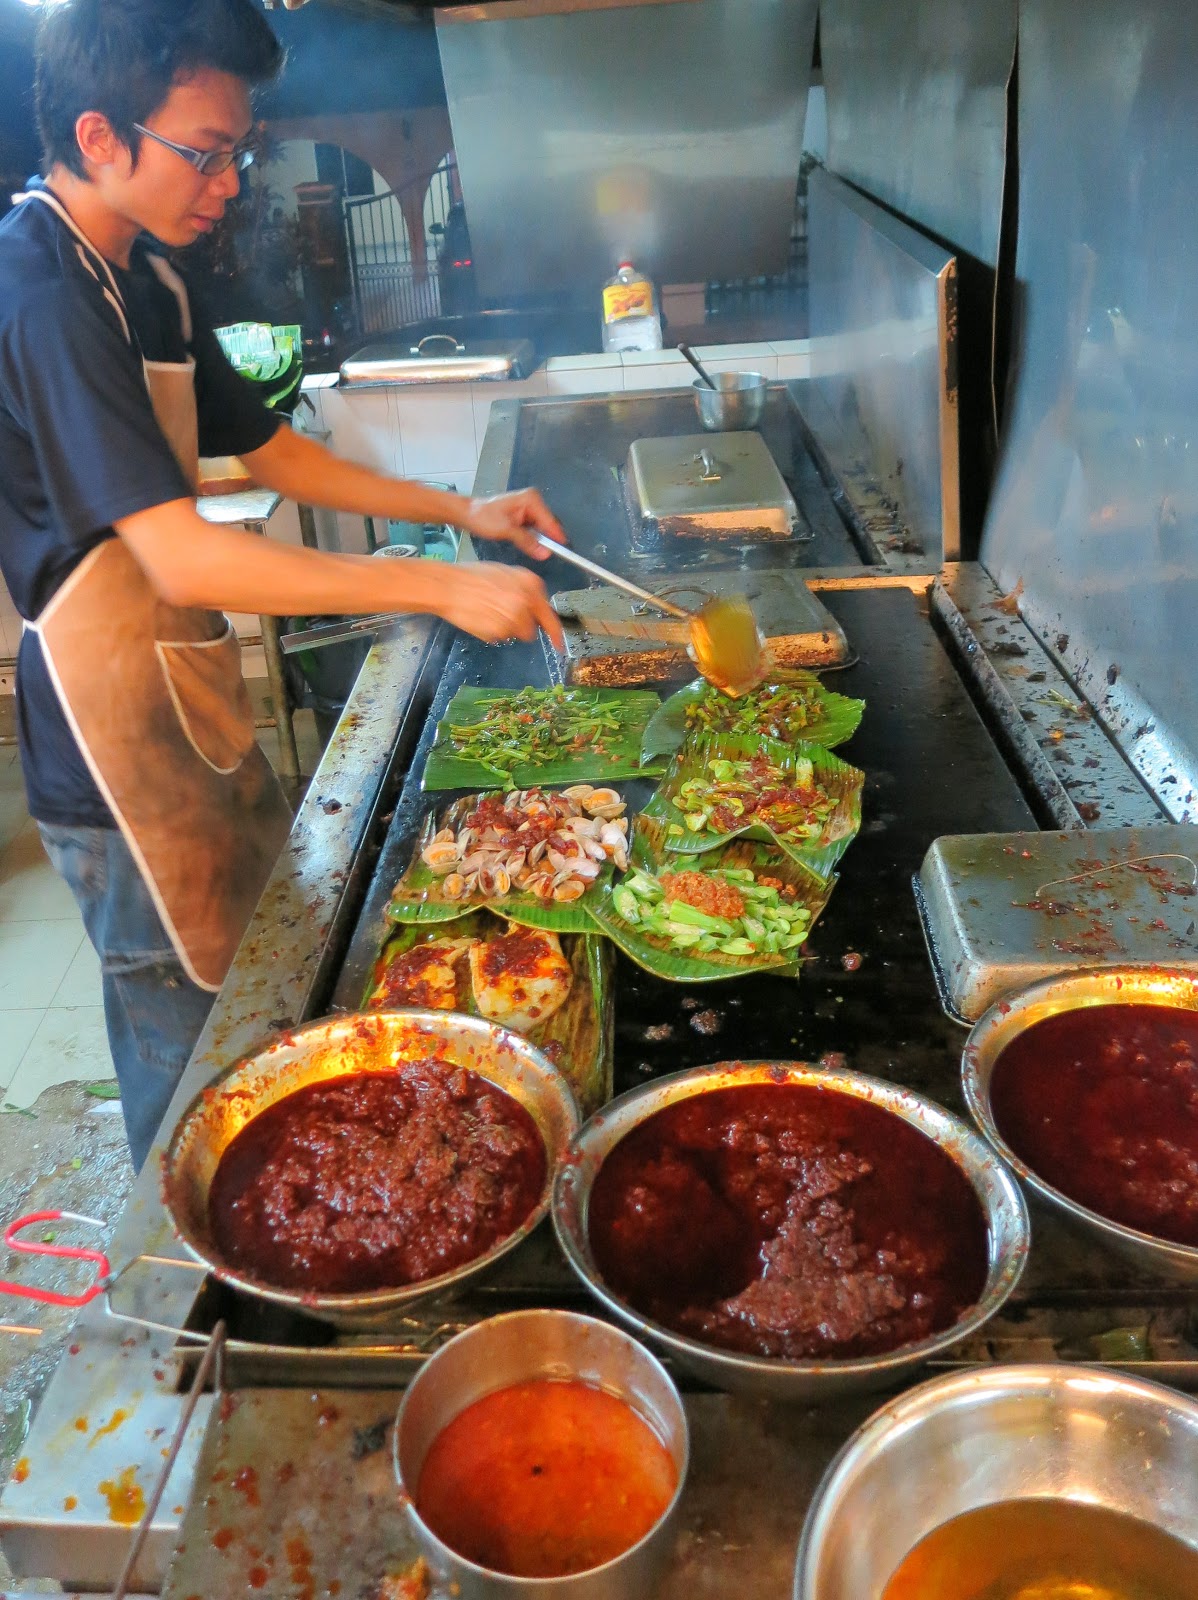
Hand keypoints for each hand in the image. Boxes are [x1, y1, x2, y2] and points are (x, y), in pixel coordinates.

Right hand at [436, 564, 565, 650]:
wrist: (448, 586)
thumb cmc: (472, 576)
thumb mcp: (505, 573)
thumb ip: (525, 588)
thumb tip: (535, 605)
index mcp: (530, 584)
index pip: (549, 615)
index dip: (555, 633)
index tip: (559, 643)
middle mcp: (525, 602)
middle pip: (532, 629)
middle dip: (521, 625)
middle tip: (502, 614)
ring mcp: (512, 619)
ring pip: (517, 634)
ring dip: (507, 629)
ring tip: (489, 613)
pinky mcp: (498, 632)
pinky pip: (500, 637)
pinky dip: (493, 631)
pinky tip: (481, 617)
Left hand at [464, 489, 565, 560]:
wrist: (468, 514)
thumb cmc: (482, 516)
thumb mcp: (506, 530)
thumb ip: (527, 542)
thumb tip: (544, 553)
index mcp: (531, 499)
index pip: (550, 521)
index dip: (557, 538)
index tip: (565, 552)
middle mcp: (533, 501)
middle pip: (549, 525)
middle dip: (548, 540)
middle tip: (545, 554)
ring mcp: (529, 508)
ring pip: (543, 529)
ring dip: (540, 540)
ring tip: (536, 550)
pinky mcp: (525, 516)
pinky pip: (535, 530)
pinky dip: (533, 539)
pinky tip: (529, 545)